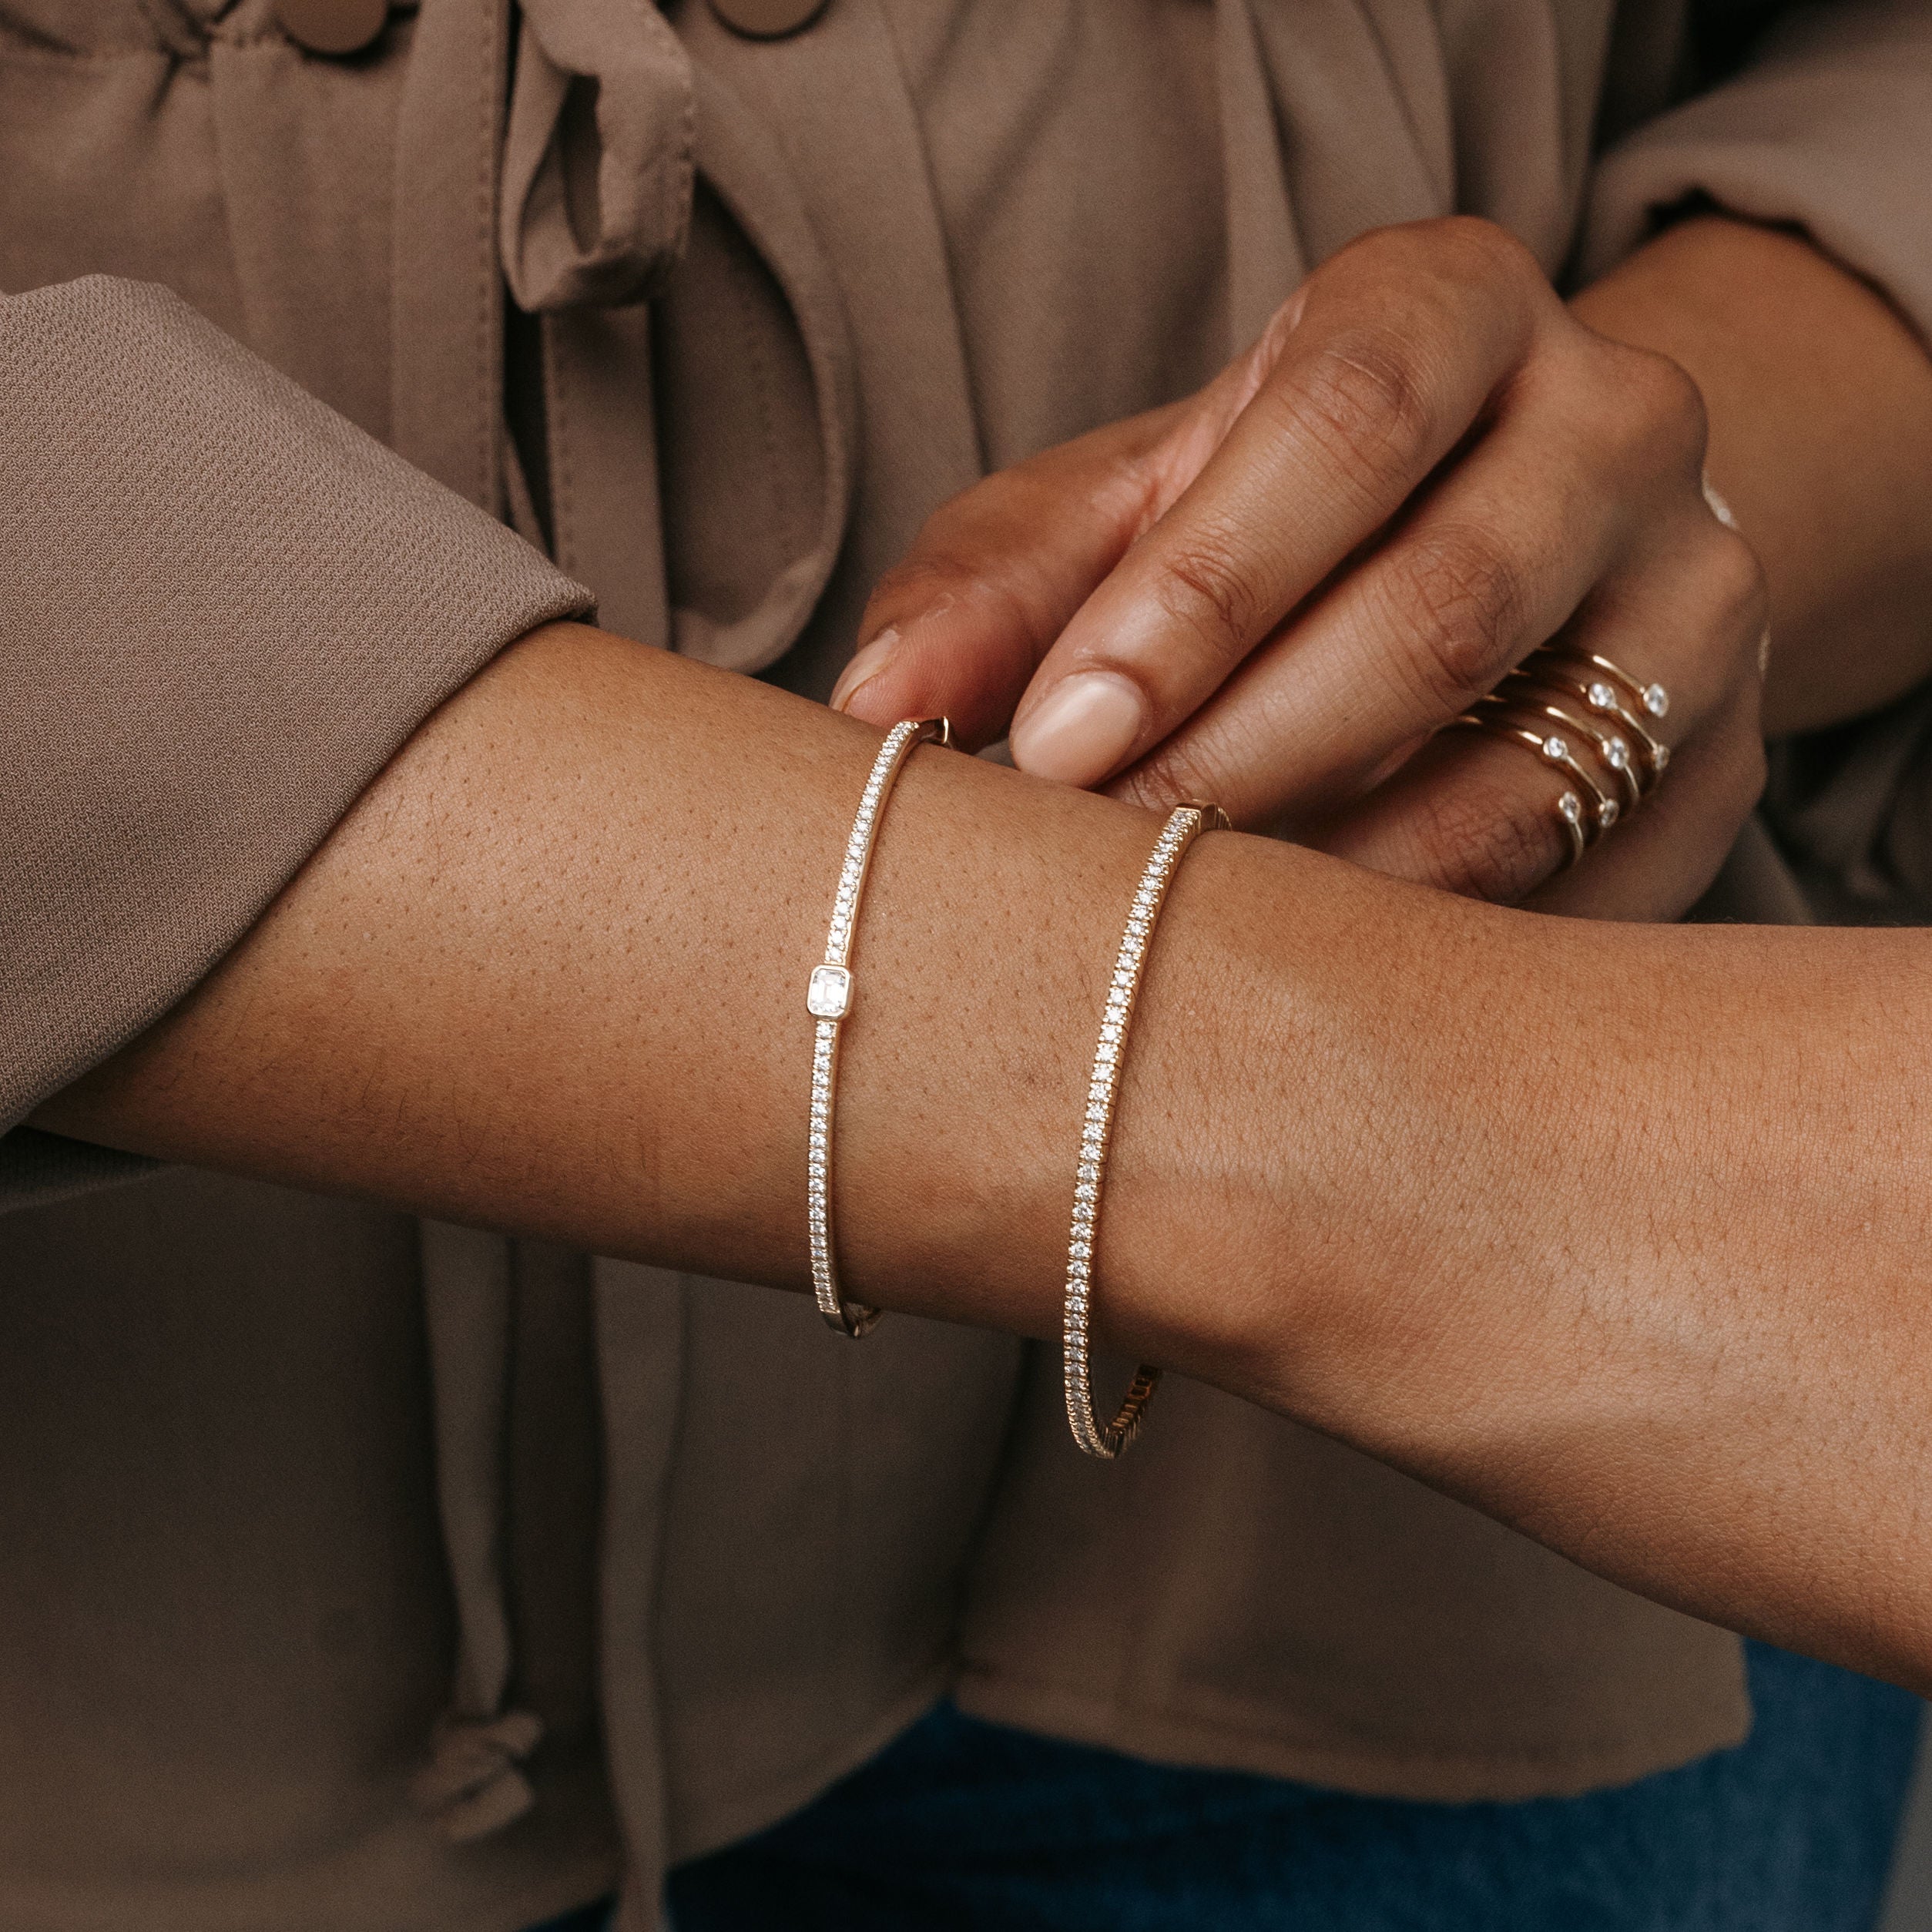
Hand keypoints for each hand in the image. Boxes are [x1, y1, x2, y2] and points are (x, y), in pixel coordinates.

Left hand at [834, 217, 1768, 916]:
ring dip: (1330, 884)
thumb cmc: (1262, 510)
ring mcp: (1699, 602)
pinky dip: (1422, 957)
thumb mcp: (1126, 503)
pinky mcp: (1724, 764)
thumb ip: (1002, 586)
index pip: (1347, 420)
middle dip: (1246, 757)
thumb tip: (871, 713)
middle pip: (1446, 603)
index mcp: (1453, 308)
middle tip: (1106, 865)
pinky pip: (1576, 892)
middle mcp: (1614, 428)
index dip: (1197, 594)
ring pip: (1526, 776)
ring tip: (1184, 941)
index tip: (1058, 740)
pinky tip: (1302, 984)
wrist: (1490, 522)